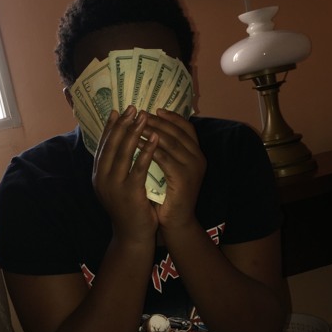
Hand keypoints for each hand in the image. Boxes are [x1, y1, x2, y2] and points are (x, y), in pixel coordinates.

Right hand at [93, 106, 158, 242]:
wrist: (132, 236)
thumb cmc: (128, 209)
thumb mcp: (117, 185)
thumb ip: (116, 167)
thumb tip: (121, 142)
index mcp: (98, 175)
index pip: (103, 145)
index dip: (111, 126)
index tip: (118, 110)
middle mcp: (102, 178)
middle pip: (111, 145)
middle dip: (122, 124)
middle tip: (132, 107)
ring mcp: (114, 186)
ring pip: (123, 153)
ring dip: (134, 132)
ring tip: (143, 116)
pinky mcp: (129, 193)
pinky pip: (138, 167)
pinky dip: (146, 151)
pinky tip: (154, 138)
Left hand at [143, 109, 205, 230]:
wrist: (176, 222)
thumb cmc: (169, 196)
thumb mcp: (169, 169)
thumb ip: (165, 151)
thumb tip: (149, 130)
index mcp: (196, 153)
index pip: (186, 127)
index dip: (170, 117)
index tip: (153, 109)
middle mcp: (198, 158)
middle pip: (176, 131)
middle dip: (156, 121)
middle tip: (138, 114)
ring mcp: (193, 168)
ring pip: (170, 142)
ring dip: (150, 131)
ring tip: (133, 125)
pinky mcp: (183, 178)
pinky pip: (164, 158)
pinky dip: (149, 149)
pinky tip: (135, 144)